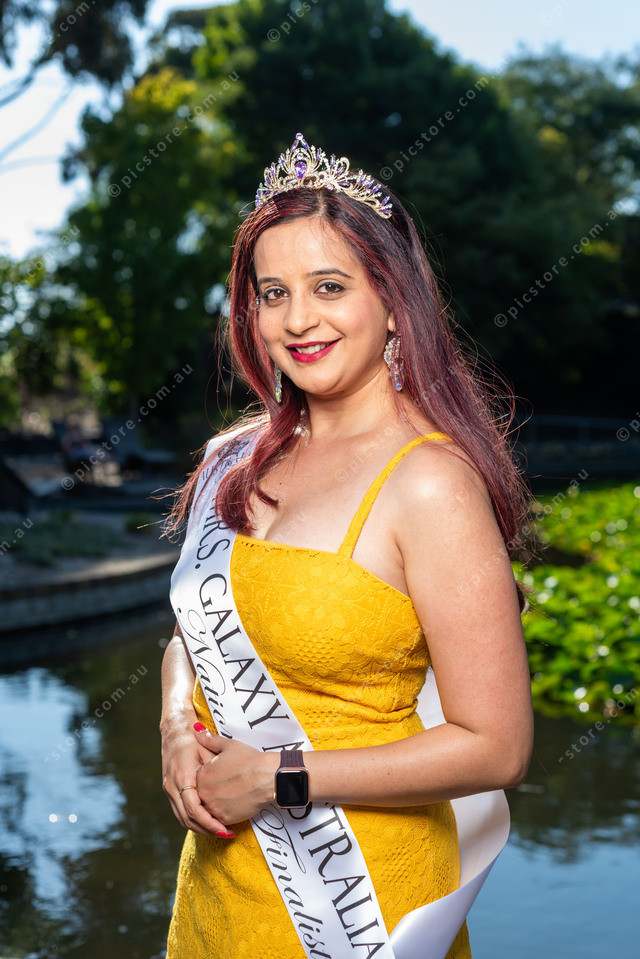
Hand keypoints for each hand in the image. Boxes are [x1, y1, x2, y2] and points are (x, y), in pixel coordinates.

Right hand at [161, 718, 234, 837]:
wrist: (174, 732)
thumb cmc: (194, 740)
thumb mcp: (207, 750)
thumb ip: (215, 768)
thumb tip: (231, 785)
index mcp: (182, 776)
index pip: (193, 808)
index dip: (209, 822)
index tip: (224, 829)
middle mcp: (172, 786)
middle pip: (187, 818)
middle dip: (206, 830)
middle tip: (226, 834)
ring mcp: (168, 790)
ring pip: (182, 819)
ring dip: (200, 828)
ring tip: (220, 831)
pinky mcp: (170, 791)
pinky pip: (180, 812)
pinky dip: (193, 821)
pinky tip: (208, 823)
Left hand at [193, 723, 278, 824]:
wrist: (268, 777)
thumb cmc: (250, 760)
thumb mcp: (228, 745)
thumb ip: (209, 739)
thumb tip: (195, 730)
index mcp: (202, 775)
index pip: (198, 778)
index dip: (209, 775)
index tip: (220, 774)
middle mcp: (204, 793)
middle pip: (201, 794)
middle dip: (211, 790)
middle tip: (227, 785)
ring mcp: (214, 807)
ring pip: (208, 808)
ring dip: (215, 804)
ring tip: (230, 795)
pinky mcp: (225, 818)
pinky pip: (218, 819)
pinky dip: (223, 814)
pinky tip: (234, 804)